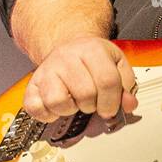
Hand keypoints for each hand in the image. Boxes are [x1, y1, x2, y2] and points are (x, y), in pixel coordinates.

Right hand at [22, 35, 138, 122]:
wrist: (68, 47)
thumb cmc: (94, 60)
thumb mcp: (117, 65)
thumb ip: (127, 86)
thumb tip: (129, 105)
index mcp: (91, 49)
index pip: (107, 81)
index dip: (112, 101)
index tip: (110, 109)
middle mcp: (66, 57)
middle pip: (85, 94)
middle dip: (93, 106)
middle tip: (92, 102)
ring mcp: (47, 70)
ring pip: (58, 102)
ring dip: (70, 109)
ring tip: (75, 102)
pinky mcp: (32, 84)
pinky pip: (36, 108)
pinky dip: (48, 115)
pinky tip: (58, 107)